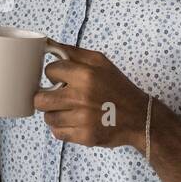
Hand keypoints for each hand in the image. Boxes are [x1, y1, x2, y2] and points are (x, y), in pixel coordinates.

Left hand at [33, 41, 148, 148]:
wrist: (140, 117)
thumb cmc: (118, 87)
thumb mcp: (101, 62)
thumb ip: (73, 52)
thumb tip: (47, 44)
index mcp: (86, 75)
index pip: (49, 71)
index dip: (54, 74)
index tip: (61, 78)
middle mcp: (82, 97)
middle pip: (40, 99)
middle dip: (45, 97)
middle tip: (57, 97)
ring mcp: (82, 120)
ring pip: (48, 118)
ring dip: (54, 114)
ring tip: (68, 110)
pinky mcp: (85, 137)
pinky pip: (57, 134)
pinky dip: (61, 129)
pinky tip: (72, 122)